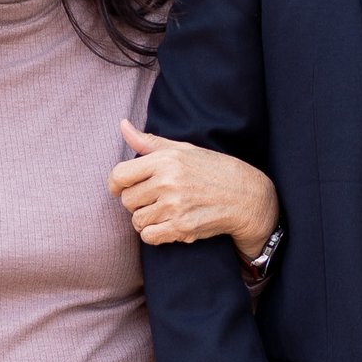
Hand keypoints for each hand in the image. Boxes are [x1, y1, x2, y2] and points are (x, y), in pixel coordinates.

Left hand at [111, 122, 279, 256]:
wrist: (245, 195)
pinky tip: (168, 224)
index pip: (119, 175)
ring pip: (137, 220)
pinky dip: (154, 234)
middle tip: (155, 198)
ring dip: (146, 219)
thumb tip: (122, 125)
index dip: (116, 184)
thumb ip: (149, 142)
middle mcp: (168, 182)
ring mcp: (175, 206)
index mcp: (166, 160)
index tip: (122, 188)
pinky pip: (149, 236)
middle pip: (127, 200)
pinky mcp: (183, 227)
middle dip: (137, 202)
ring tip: (165, 211)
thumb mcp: (183, 149)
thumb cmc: (211, 169)